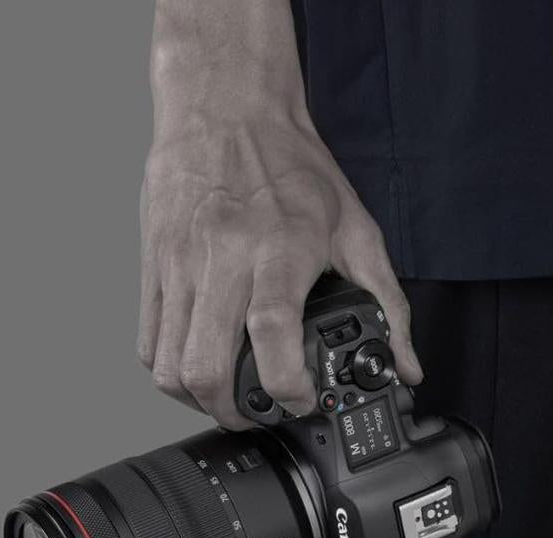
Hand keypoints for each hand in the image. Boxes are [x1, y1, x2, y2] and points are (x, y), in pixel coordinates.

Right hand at [138, 0, 422, 428]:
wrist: (225, 107)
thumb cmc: (290, 167)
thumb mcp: (355, 228)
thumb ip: (388, 303)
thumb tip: (405, 365)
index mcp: (277, 248)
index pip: (271, 333)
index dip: (284, 384)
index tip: (299, 401)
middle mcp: (221, 259)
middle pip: (204, 365)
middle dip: (232, 412)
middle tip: (256, 414)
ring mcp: (179, 265)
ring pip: (167, 364)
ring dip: (196, 399)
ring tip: (224, 399)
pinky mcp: (153, 266)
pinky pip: (148, 340)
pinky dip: (168, 371)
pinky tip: (195, 368)